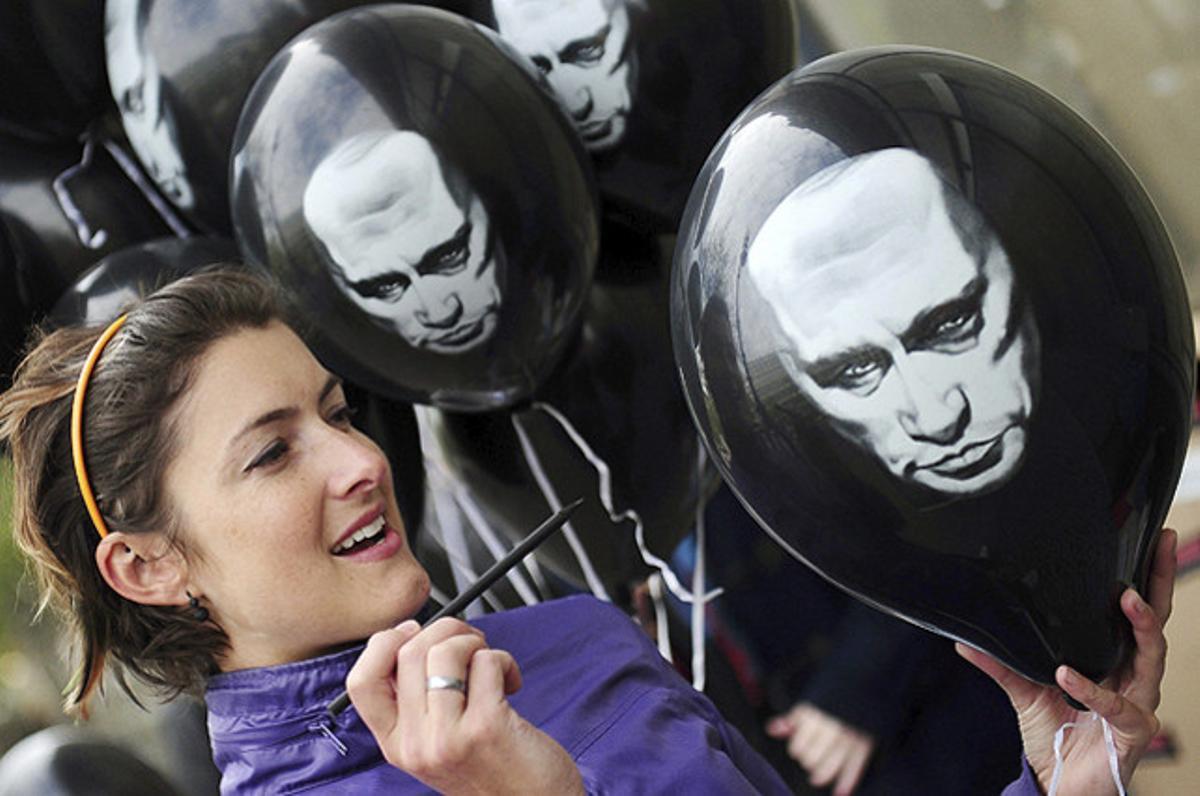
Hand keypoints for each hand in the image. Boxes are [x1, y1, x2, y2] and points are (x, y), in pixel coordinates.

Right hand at [346, 617, 584, 795]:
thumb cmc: (491, 769)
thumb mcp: (434, 744)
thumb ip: (416, 703)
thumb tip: (411, 639)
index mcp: (395, 744)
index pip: (361, 682)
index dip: (384, 643)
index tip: (413, 633)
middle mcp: (415, 744)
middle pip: (407, 653)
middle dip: (445, 631)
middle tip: (468, 644)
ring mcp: (448, 738)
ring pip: (444, 652)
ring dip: (474, 643)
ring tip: (489, 663)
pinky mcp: (486, 727)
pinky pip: (486, 662)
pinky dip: (504, 660)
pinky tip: (511, 683)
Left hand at [766, 702, 875, 794]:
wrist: (863, 687)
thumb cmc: (831, 701)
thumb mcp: (810, 705)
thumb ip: (791, 719)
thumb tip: (772, 729)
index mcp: (815, 715)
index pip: (799, 748)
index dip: (797, 750)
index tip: (801, 746)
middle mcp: (831, 726)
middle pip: (812, 760)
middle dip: (809, 761)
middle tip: (811, 758)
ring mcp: (849, 736)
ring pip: (830, 766)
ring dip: (821, 774)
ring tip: (816, 776)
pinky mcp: (865, 744)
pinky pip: (854, 767)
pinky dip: (847, 782)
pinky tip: (840, 793)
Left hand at [957, 527, 1176, 794]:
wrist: (1060, 784)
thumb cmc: (1055, 736)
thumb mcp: (1022, 690)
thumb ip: (999, 663)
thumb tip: (963, 639)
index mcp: (1113, 658)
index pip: (1134, 611)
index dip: (1146, 577)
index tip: (1150, 540)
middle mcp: (1132, 674)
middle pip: (1156, 622)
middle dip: (1161, 583)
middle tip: (1161, 547)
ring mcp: (1137, 700)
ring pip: (1152, 656)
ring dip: (1142, 625)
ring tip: (1126, 598)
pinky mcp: (1132, 730)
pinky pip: (1118, 704)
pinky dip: (1091, 687)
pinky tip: (1068, 674)